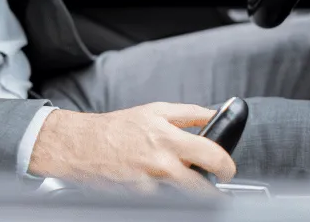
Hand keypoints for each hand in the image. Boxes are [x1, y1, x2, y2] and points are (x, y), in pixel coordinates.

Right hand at [28, 103, 235, 193]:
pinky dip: (168, 193)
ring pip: (187, 195)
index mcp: (167, 136)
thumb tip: (215, 114)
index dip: (226, 165)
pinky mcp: (141, 197)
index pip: (212, 154)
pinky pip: (166, 199)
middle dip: (212, 186)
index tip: (226, 169)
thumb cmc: (117, 128)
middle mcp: (161, 161)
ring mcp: (151, 183)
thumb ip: (189, 114)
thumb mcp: (155, 111)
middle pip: (204, 185)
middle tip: (210, 180)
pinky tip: (158, 183)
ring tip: (179, 178)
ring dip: (189, 190)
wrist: (83, 145)